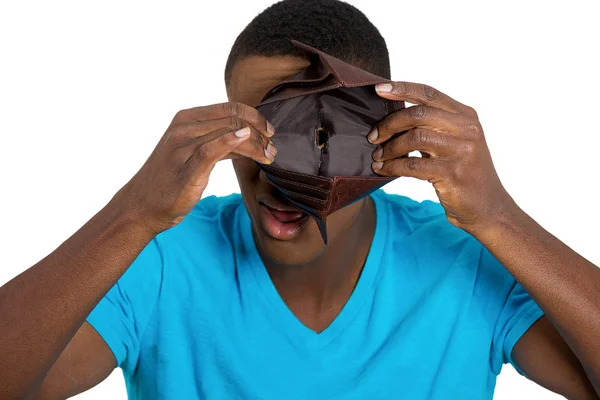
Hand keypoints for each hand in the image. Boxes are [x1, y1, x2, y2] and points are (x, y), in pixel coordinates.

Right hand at [117, 102, 276, 233]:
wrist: (142, 205)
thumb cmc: (170, 180)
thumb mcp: (194, 153)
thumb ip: (218, 141)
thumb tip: (247, 136)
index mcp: (186, 118)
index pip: (229, 107)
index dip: (255, 117)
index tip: (269, 131)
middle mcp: (184, 127)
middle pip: (233, 118)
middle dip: (260, 132)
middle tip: (273, 147)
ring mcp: (183, 146)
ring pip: (229, 132)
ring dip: (256, 144)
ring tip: (269, 156)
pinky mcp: (186, 167)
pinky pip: (213, 148)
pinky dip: (233, 142)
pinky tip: (249, 144)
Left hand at [369, 82, 515, 233]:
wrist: (488, 208)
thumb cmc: (464, 173)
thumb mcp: (456, 143)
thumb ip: (434, 127)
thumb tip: (393, 118)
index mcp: (466, 116)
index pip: (430, 94)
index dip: (402, 89)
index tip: (379, 89)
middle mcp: (467, 129)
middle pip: (418, 114)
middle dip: (390, 124)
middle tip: (373, 136)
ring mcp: (462, 151)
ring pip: (414, 138)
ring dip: (390, 148)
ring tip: (378, 156)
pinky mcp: (452, 174)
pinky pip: (413, 165)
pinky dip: (393, 166)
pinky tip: (383, 169)